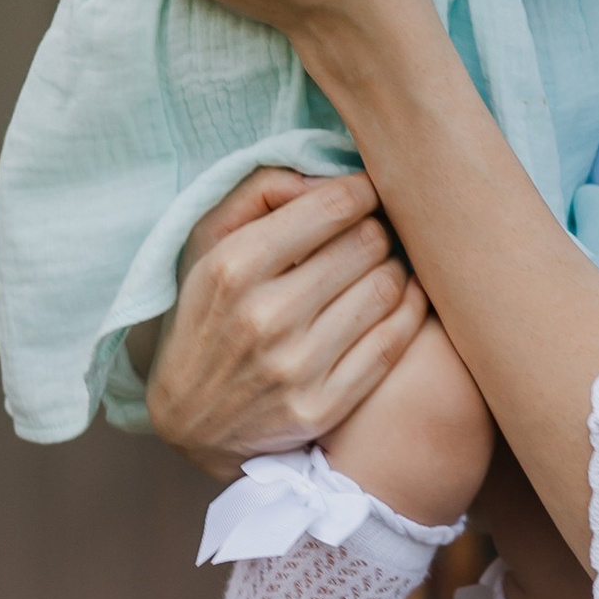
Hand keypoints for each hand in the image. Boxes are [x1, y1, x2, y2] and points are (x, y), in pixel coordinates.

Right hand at [142, 169, 429, 474]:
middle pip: (368, 242)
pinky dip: (408, 309)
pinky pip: (394, 341)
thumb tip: (325, 179)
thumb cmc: (206, 313)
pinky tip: (401, 297)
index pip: (334, 206)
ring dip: (395, 267)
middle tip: (373, 231)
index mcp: (235, 267)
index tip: (364, 193)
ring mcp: (297, 367)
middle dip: (377, 228)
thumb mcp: (207, 242)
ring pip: (387, 287)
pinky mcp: (323, 406)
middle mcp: (266, 317)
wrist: (189, 419)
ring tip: (381, 264)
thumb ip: (260, 192)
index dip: (362, 190)